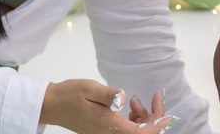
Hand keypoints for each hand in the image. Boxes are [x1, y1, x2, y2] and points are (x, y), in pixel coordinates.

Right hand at [41, 79, 174, 132]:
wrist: (54, 105)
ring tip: (136, 102)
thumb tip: (123, 97)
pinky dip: (133, 121)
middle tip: (153, 98)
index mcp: (110, 127)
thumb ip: (109, 95)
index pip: (143, 133)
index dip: (158, 122)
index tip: (166, 108)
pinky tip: (129, 108)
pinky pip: (126, 132)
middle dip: (153, 118)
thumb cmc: (71, 95)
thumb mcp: (91, 89)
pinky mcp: (105, 133)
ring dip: (143, 120)